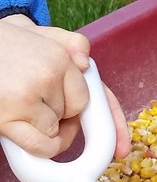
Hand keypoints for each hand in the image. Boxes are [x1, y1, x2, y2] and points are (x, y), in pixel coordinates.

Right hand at [0, 15, 129, 158]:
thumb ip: (70, 43)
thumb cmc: (7, 44)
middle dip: (63, 114)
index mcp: (60, 57)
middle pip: (74, 113)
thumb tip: (86, 63)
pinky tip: (30, 135)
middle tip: (41, 102)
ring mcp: (28, 98)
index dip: (106, 121)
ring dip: (46, 128)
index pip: (90, 96)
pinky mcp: (8, 118)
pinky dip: (42, 148)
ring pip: (57, 130)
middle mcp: (48, 76)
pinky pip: (41, 146)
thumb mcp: (41, 34)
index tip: (120, 147)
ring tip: (24, 106)